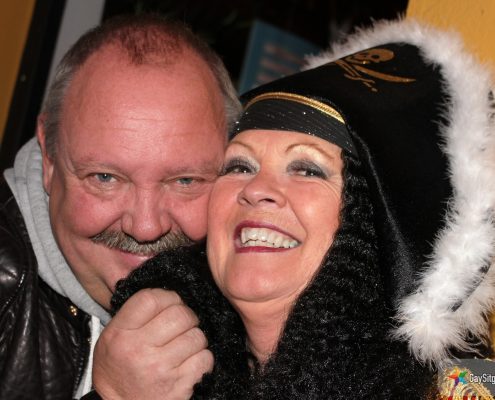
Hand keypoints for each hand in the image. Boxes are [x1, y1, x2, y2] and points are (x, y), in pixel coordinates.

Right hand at [92, 288, 212, 399]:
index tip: (170, 303)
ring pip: (197, 335)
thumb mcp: (113, 338)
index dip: (167, 297)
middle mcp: (139, 350)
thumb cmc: (119, 369)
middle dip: (186, 316)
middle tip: (182, 325)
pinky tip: (189, 362)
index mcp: (120, 334)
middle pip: (180, 313)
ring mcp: (160, 368)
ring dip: (195, 338)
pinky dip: (202, 358)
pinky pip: (205, 358)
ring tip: (183, 346)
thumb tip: (169, 294)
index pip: (151, 298)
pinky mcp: (179, 385)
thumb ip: (135, 314)